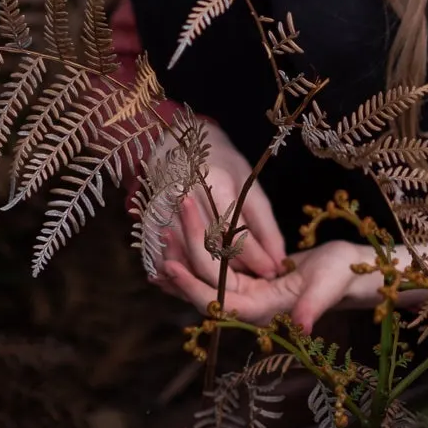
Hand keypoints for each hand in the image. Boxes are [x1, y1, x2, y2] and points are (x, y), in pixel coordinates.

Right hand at [157, 119, 285, 289]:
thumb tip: (279, 260)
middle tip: (255, 282)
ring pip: (188, 258)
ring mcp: (162, 210)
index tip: (274, 272)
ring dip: (211, 277)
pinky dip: (181, 272)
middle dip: (236, 272)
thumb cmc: (219, 161)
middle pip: (212, 249)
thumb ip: (264, 224)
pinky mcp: (147, 221)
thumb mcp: (248, 184)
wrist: (176, 142)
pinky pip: (164, 257)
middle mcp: (185, 197)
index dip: (257, 257)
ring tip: (232, 285)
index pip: (238, 232)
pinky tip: (196, 281)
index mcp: (215, 183)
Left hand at [162, 231, 386, 333]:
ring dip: (183, 255)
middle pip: (204, 285)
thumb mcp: (328, 286)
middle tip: (165, 228)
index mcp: (261, 311)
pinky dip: (194, 255)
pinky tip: (176, 240)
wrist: (349, 272)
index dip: (193, 285)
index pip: (217, 301)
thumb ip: (313, 307)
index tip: (170, 264)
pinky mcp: (246, 279)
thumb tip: (303, 326)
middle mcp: (247, 306)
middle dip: (183, 259)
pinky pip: (213, 268)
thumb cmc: (341, 276)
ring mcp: (245, 292)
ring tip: (162, 231)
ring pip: (204, 276)